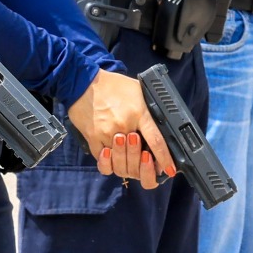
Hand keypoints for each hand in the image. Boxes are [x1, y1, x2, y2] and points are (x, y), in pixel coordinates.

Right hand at [66, 69, 171, 187]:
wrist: (83, 82)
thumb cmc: (113, 85)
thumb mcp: (139, 90)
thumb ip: (149, 108)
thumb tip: (163, 125)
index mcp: (139, 113)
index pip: (156, 141)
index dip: (164, 159)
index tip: (169, 170)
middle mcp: (123, 126)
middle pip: (137, 159)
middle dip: (144, 165)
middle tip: (146, 158)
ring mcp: (106, 134)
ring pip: (120, 164)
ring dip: (127, 164)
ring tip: (130, 156)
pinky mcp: (93, 139)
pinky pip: (103, 162)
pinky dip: (109, 164)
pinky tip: (112, 156)